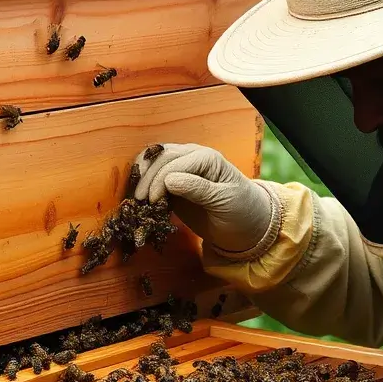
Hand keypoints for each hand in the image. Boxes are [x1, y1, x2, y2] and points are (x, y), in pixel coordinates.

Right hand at [133, 143, 274, 254]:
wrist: (246, 224)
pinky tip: (141, 200)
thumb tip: (169, 180)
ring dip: (143, 178)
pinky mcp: (175, 183)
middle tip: (139, 202)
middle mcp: (193, 157)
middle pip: (161, 158)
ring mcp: (182, 168)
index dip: (159, 180)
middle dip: (147, 179)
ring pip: (154, 163)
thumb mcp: (224, 200)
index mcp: (207, 157)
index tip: (151, 201)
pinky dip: (146, 185)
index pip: (174, 162)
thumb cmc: (242, 210)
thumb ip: (198, 189)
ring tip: (137, 199)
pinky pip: (155, 178)